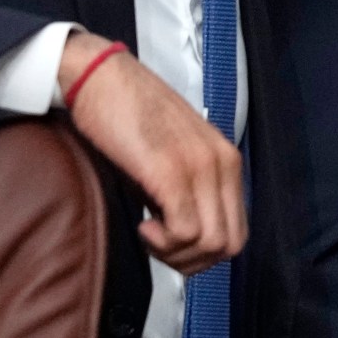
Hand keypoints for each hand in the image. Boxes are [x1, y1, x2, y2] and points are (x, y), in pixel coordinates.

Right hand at [60, 29, 245, 274]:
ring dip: (176, 253)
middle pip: (231, 243)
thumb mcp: (171, 154)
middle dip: (193, 260)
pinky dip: (164, 242)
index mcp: (225, 158)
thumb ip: (188, 188)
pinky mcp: (171, 171)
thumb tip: (185, 233)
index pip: (239, 229)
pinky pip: (185, 231)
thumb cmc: (126, 112)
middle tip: (161, 247)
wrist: (99, 76)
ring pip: (211, 243)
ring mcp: (199, 166)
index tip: (175, 245)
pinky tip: (143, 224)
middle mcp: (220, 162)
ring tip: (149, 233)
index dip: (206, 252)